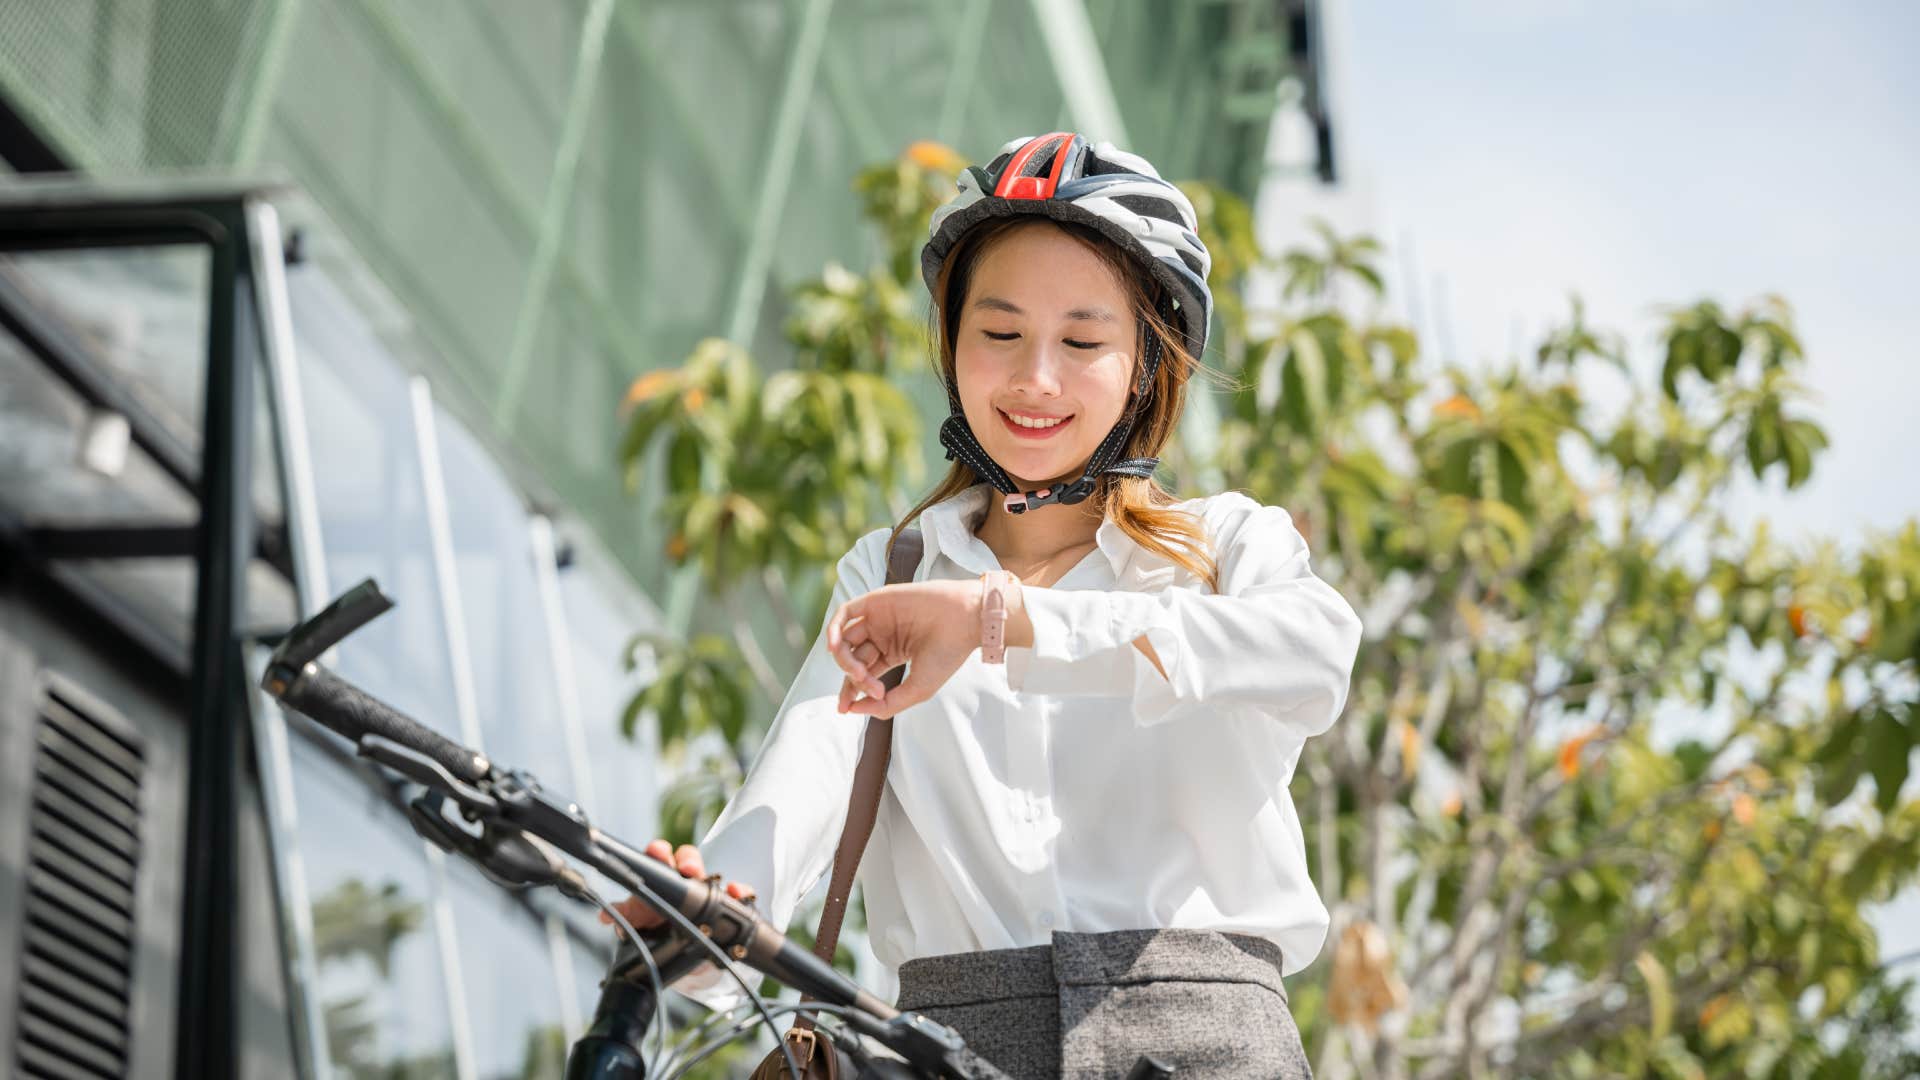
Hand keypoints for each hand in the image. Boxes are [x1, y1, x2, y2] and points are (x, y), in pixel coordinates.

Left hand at [597, 839, 755, 938]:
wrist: (690, 960)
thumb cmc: (663, 937)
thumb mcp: (643, 931)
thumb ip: (628, 922)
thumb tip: (607, 917)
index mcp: (659, 885)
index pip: (659, 858)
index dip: (658, 853)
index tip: (657, 853)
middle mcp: (684, 883)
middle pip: (686, 858)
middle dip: (686, 860)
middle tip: (685, 869)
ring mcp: (706, 894)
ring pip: (710, 873)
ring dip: (709, 875)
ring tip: (702, 880)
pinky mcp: (727, 905)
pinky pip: (736, 893)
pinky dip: (738, 892)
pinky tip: (738, 895)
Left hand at [826, 579, 1018, 714]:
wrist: (964, 620)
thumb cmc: (947, 654)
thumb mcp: (917, 689)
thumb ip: (886, 704)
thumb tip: (854, 710)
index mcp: (893, 653)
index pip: (863, 674)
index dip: (851, 692)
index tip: (846, 708)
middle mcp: (883, 635)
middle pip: (852, 659)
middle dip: (851, 679)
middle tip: (866, 686)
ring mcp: (878, 618)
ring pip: (845, 640)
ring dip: (844, 659)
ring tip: (859, 672)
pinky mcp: (876, 601)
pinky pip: (845, 614)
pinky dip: (834, 630)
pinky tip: (836, 647)